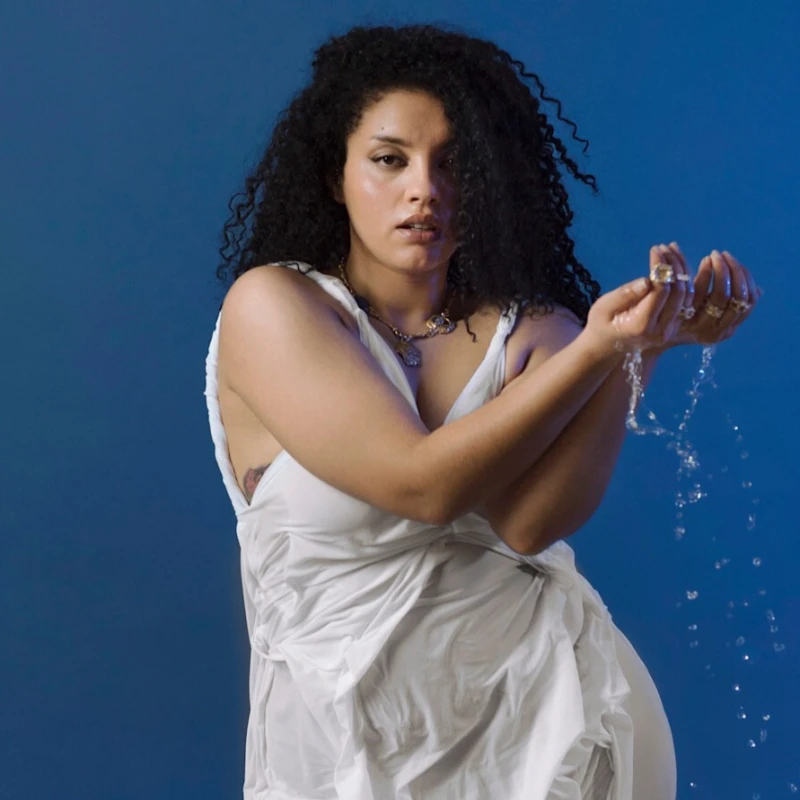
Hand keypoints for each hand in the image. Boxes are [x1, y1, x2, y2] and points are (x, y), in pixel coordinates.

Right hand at [584, 243, 690, 357]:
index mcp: (641, 325)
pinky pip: (686, 300)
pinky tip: (677, 264)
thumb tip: (647, 280)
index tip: (655, 249)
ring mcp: (670, 330)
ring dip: (682, 270)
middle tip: (664, 247)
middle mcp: (660, 330)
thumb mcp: (602, 307)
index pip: (660, 291)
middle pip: (678, 292)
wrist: (607, 348)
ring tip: (672, 250)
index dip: (661, 267)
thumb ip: (624, 294)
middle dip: (674, 265)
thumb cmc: (600, 324)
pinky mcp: (675, 326)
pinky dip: (684, 280)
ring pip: (687, 295)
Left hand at [656, 244, 762, 348]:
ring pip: (718, 295)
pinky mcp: (677, 316)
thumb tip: (760, 290)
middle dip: (732, 272)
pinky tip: (703, 261)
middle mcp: (713, 331)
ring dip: (720, 270)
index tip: (737, 263)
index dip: (746, 280)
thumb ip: (729, 301)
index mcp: (725, 329)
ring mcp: (696, 325)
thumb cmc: (680, 320)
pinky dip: (704, 274)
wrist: (642, 335)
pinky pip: (696, 292)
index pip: (748, 302)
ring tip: (713, 256)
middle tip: (723, 255)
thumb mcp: (706, 313)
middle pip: (735, 297)